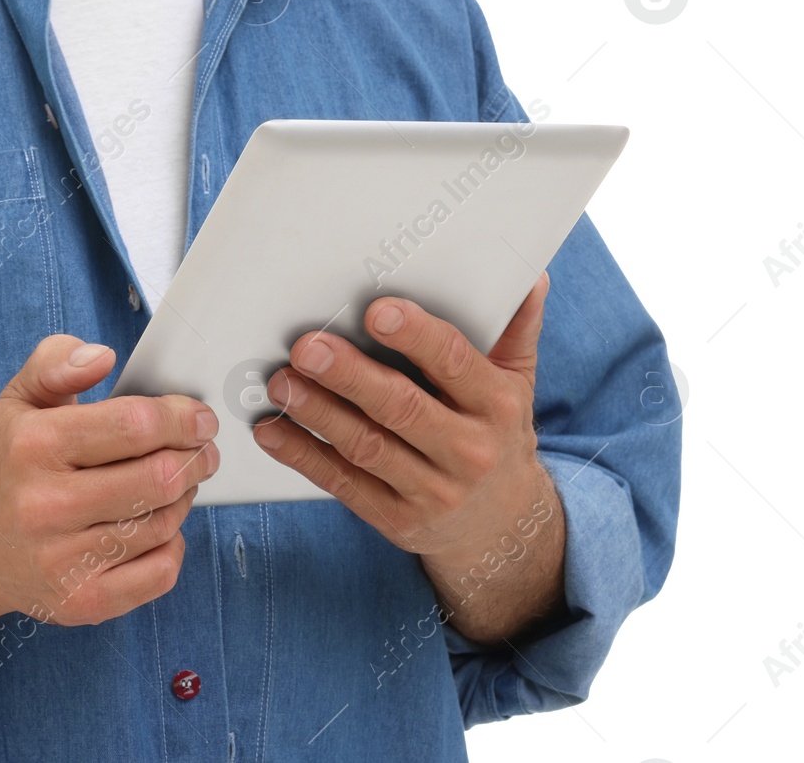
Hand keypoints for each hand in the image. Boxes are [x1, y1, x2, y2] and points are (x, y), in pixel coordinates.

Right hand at [0, 335, 220, 629]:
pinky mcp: (79, 602)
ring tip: (174, 483)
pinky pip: (159, 572)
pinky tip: (157, 526)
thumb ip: (56, 362)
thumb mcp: (17, 400)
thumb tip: (102, 356)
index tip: (199, 417)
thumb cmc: (3, 464)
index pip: (134, 425)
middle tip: (203, 450)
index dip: (181, 418)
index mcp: (33, 445)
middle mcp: (45, 505)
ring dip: (183, 498)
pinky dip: (173, 544)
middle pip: (158, 478)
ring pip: (163, 523)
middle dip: (196, 458)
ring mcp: (62, 561)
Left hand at [253, 273, 563, 641]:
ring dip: (318, 413)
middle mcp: (468, 451)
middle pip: (401, 407)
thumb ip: (515, 329)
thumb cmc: (497, 433)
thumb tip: (530, 275)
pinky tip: (273, 431)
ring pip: (366, 447)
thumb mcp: (516, 383)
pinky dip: (303, 456)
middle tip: (307, 347)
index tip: (377, 310)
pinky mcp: (397, 520)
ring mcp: (432, 491)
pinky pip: (344, 484)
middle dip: (350, 376)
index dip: (416, 335)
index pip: (455, 363)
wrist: (503, 527)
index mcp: (497, 405)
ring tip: (281, 382)